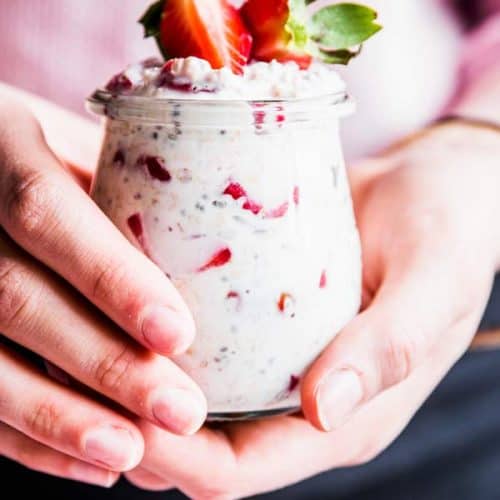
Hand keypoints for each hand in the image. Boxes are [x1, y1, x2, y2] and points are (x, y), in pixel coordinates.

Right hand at [0, 100, 206, 486]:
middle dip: (103, 363)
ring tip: (132, 451)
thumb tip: (210, 243)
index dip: (110, 276)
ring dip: (60, 416)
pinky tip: (89, 460)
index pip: (44, 211)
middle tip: (182, 410)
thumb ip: (126, 185)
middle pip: (15, 297)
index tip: (178, 334)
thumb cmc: (45, 145)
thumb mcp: (81, 141)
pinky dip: (27, 438)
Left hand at [125, 123, 499, 497]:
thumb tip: (324, 413)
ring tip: (88, 339)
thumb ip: (386, 348)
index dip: (176, 458)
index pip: (240, 470)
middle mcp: (298, 398)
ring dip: (137, 380)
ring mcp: (276, 359)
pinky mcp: (262, 319)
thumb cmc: (445, 235)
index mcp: (340, 417)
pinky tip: (126, 302)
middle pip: (198, 441)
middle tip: (84, 372)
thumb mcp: (431, 287)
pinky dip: (158, 336)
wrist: (432, 191)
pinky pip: (201, 342)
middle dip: (138, 423)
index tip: (122, 416)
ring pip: (189, 395)